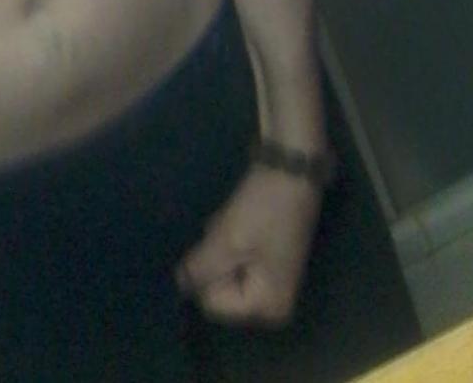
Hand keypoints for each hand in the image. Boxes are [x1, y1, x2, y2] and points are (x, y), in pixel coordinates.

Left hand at [173, 164, 322, 327]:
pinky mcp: (265, 254)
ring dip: (218, 243)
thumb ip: (200, 269)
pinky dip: (227, 235)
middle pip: (218, 286)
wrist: (292, 166)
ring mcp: (269, 277)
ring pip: (221, 266)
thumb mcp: (228, 240)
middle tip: (227, 229)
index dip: (206, 272)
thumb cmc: (265, 208)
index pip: (212, 303)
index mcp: (268, 306)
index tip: (220, 242)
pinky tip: (235, 216)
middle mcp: (271, 301)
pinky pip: (231, 253)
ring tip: (231, 219)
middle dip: (213, 257)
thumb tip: (179, 285)